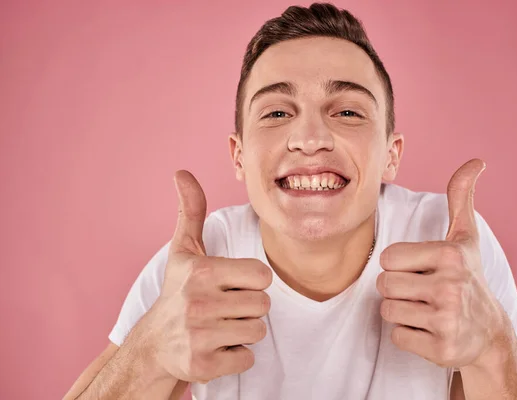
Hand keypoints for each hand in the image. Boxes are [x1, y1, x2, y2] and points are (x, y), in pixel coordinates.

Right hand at [139, 170, 272, 382]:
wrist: (154, 344)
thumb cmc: (178, 291)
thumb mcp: (184, 250)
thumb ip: (191, 211)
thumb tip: (181, 172)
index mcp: (202, 271)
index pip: (263, 276)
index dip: (252, 282)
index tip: (230, 285)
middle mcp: (199, 303)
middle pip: (263, 305)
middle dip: (248, 307)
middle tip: (223, 308)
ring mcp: (199, 336)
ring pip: (258, 331)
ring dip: (243, 331)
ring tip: (219, 326)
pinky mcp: (202, 365)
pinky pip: (247, 358)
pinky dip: (236, 356)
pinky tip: (215, 347)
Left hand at [376, 159, 508, 367]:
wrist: (489, 333)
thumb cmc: (468, 278)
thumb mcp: (465, 238)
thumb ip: (460, 198)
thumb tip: (475, 161)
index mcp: (450, 255)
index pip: (387, 259)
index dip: (399, 265)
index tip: (422, 270)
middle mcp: (451, 286)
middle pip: (383, 285)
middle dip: (397, 289)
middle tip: (422, 292)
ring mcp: (447, 319)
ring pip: (387, 310)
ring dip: (401, 311)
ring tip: (425, 309)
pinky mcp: (441, 349)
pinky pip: (397, 337)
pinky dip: (408, 336)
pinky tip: (429, 330)